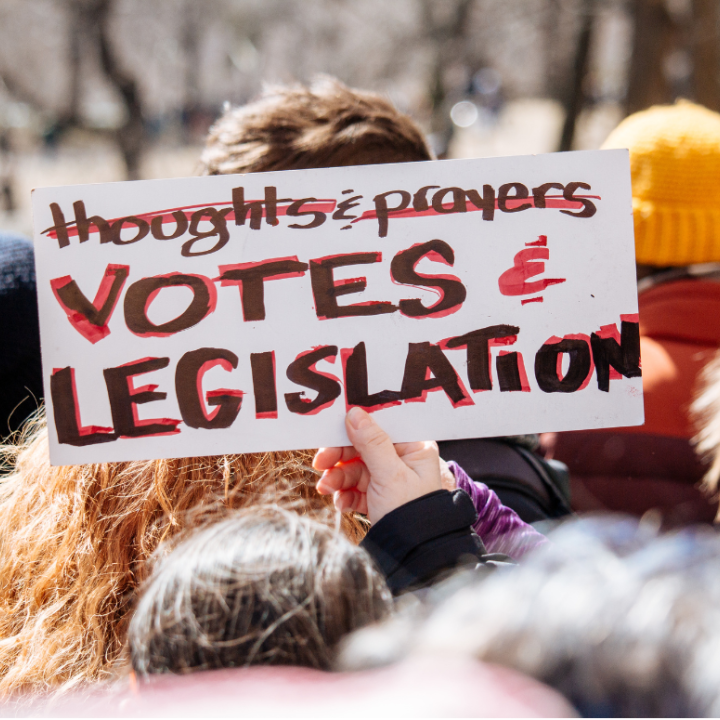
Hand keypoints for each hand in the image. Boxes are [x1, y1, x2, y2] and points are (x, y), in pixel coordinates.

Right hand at [313, 406, 442, 523]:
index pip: (380, 427)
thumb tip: (354, 413)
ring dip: (337, 478)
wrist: (413, 557)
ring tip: (326, 489)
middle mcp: (403, 461)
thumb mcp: (390, 474)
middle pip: (363, 448)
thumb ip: (371, 443)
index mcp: (414, 448)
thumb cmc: (412, 513)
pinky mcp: (378, 498)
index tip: (333, 429)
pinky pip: (355, 489)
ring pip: (355, 469)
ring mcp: (389, 480)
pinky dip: (344, 494)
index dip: (356, 427)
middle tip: (320, 462)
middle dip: (340, 457)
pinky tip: (341, 503)